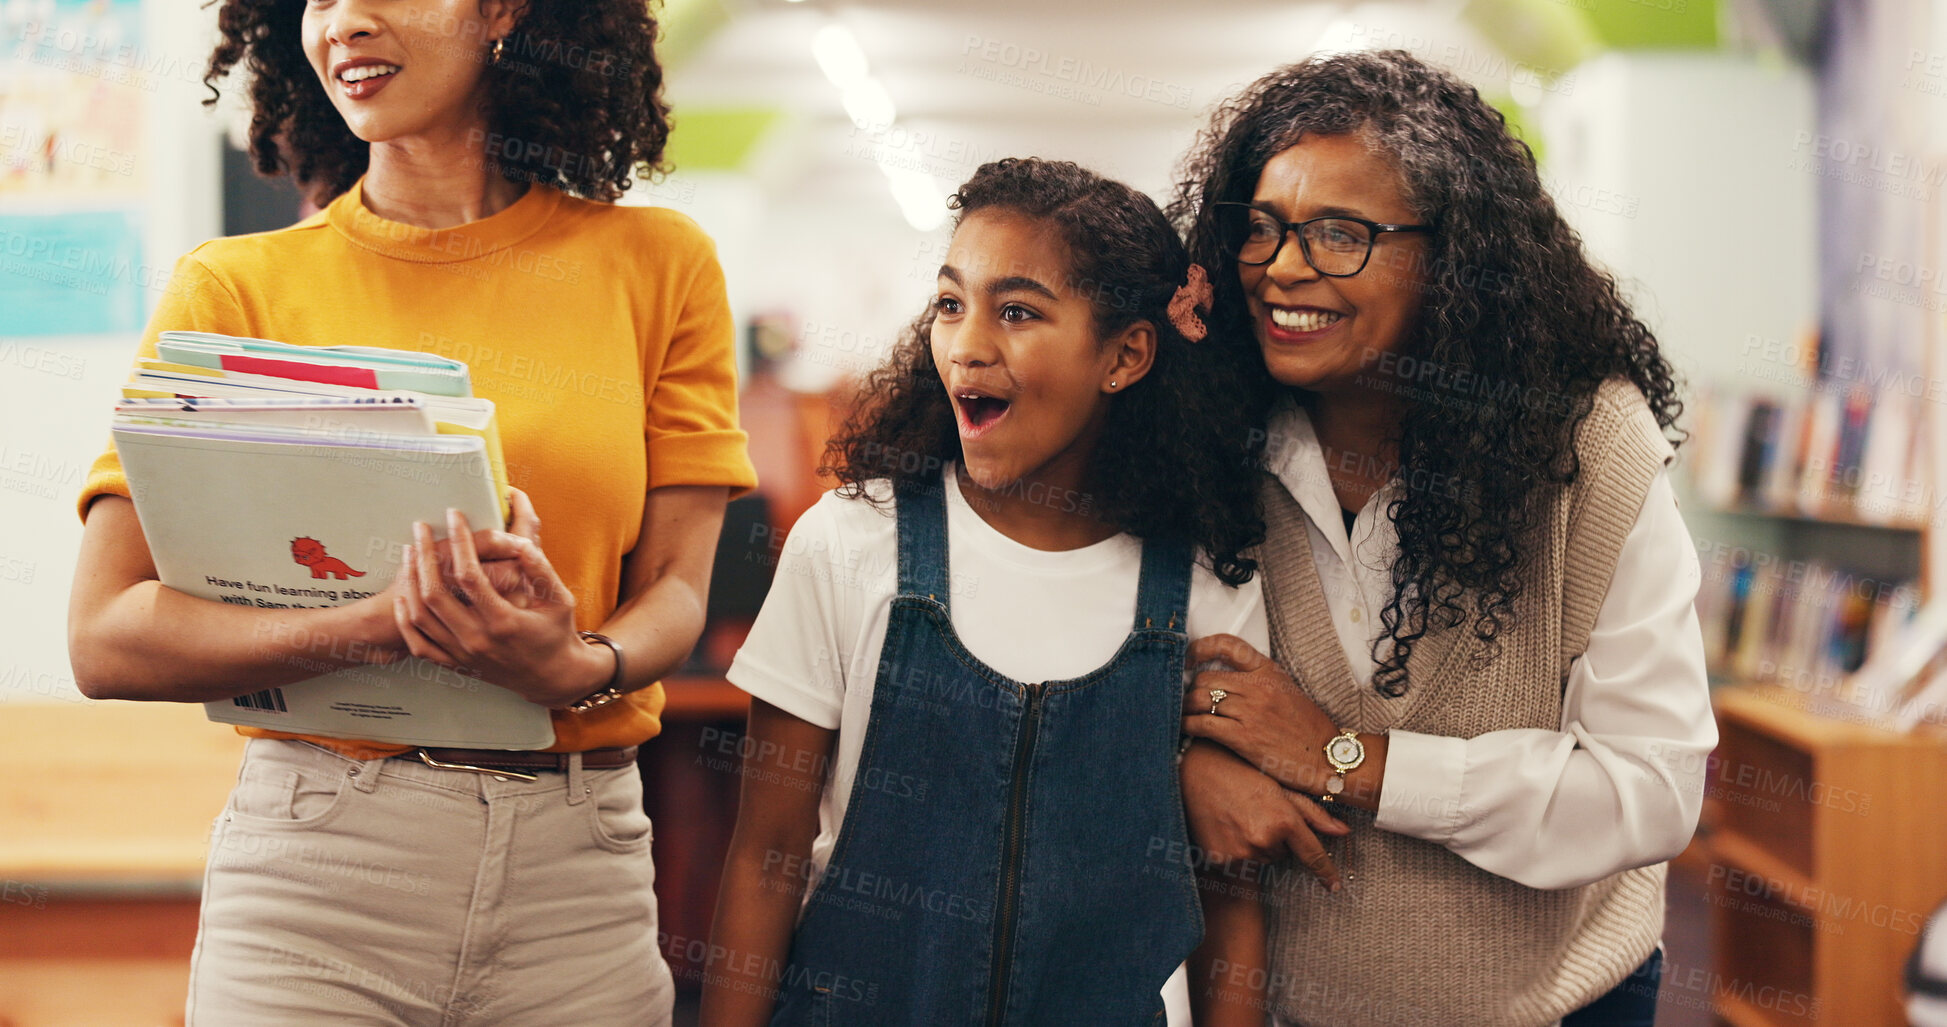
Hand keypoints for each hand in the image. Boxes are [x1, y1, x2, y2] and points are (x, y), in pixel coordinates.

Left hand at [393, 504, 603, 706]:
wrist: (552, 677)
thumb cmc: (557, 634)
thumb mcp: (560, 599)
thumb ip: (539, 569)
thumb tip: (518, 542)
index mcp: (504, 622)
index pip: (470, 575)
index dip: (459, 541)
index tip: (455, 517)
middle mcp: (477, 640)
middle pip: (434, 594)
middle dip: (424, 555)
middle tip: (421, 530)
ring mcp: (463, 654)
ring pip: (419, 616)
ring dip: (410, 581)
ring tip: (411, 553)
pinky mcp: (456, 663)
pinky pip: (418, 643)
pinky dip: (405, 617)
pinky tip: (404, 594)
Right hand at [1180, 740, 1346, 888]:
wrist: (1195, 772)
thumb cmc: (1241, 773)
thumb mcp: (1280, 788)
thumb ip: (1313, 814)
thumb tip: (1344, 832)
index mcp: (1283, 821)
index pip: (1312, 855)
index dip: (1326, 872)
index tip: (1335, 887)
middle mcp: (1264, 841)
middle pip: (1282, 854)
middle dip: (1275, 838)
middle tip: (1256, 813)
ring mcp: (1240, 853)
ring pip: (1261, 860)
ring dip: (1256, 845)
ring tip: (1240, 818)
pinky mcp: (1220, 860)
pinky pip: (1239, 863)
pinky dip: (1236, 850)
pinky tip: (1226, 828)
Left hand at [1183, 633, 1336, 794]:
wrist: (1327, 758)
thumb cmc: (1308, 729)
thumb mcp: (1287, 691)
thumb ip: (1259, 681)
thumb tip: (1228, 680)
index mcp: (1269, 671)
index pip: (1228, 645)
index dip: (1201, 648)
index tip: (1189, 657)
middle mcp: (1258, 687)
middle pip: (1205, 678)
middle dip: (1190, 689)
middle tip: (1184, 699)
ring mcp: (1250, 711)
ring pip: (1199, 699)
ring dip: (1185, 708)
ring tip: (1181, 714)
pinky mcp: (1243, 737)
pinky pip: (1202, 724)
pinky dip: (1187, 725)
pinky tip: (1185, 729)